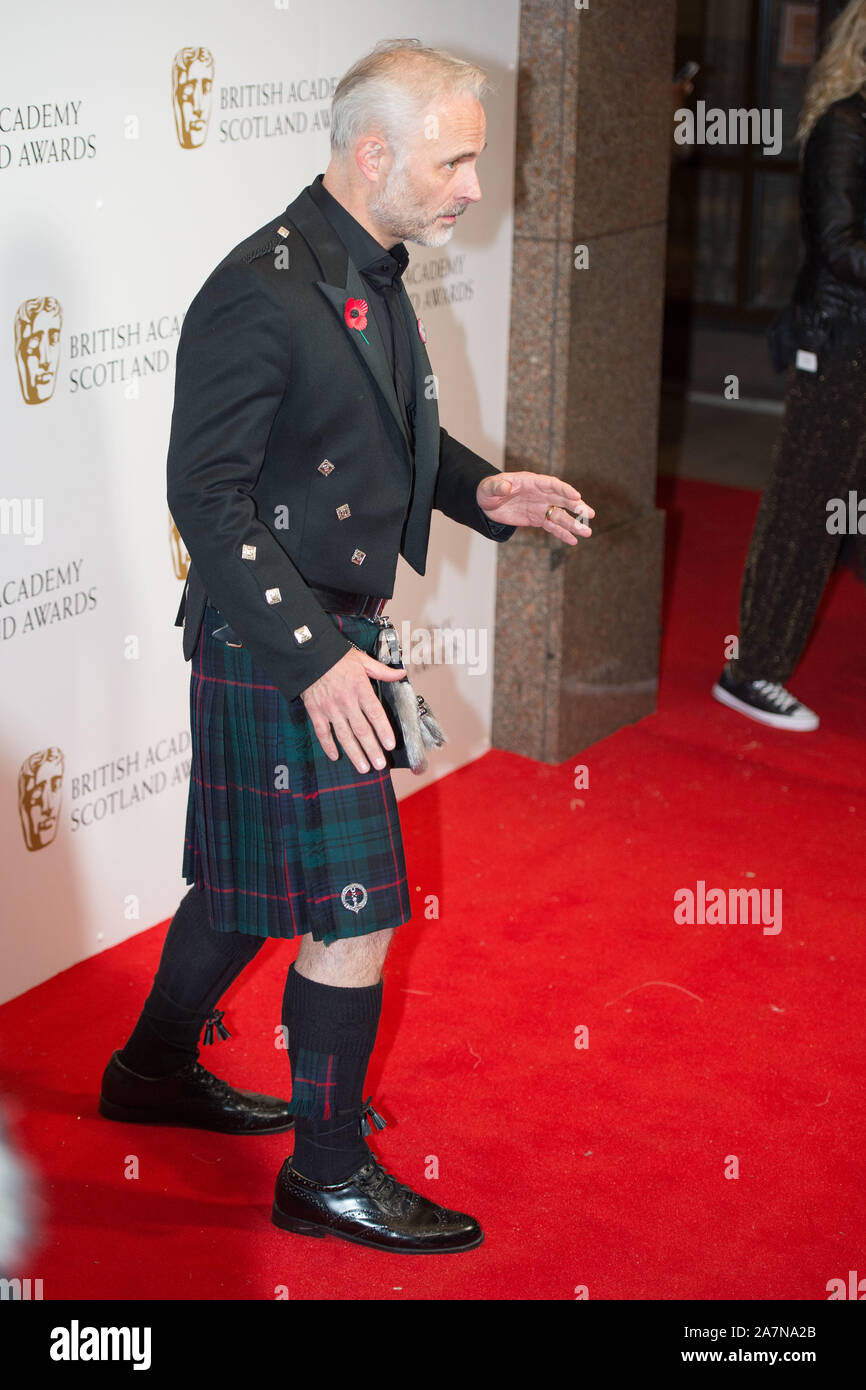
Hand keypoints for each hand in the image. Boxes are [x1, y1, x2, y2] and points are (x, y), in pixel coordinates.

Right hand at [301, 647, 405, 773]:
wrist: (308, 655)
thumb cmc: (337, 657)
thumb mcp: (362, 660)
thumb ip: (383, 671)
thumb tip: (401, 674)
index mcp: (360, 688)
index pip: (375, 714)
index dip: (383, 731)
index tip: (390, 745)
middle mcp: (346, 701)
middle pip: (361, 730)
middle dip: (371, 749)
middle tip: (380, 765)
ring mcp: (330, 708)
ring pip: (344, 735)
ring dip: (354, 753)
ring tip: (363, 767)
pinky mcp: (315, 711)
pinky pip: (322, 732)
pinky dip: (328, 746)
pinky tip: (335, 756)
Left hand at [476, 471, 594, 544]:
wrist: (485, 502)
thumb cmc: (488, 490)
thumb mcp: (489, 487)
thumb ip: (498, 487)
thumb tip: (505, 487)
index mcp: (531, 482)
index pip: (552, 484)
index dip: (564, 490)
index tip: (576, 496)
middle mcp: (540, 494)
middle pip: (562, 500)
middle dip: (576, 507)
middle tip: (590, 514)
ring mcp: (540, 507)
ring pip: (560, 515)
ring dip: (573, 524)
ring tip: (587, 532)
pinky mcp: (537, 519)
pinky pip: (552, 526)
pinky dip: (562, 533)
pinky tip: (573, 541)